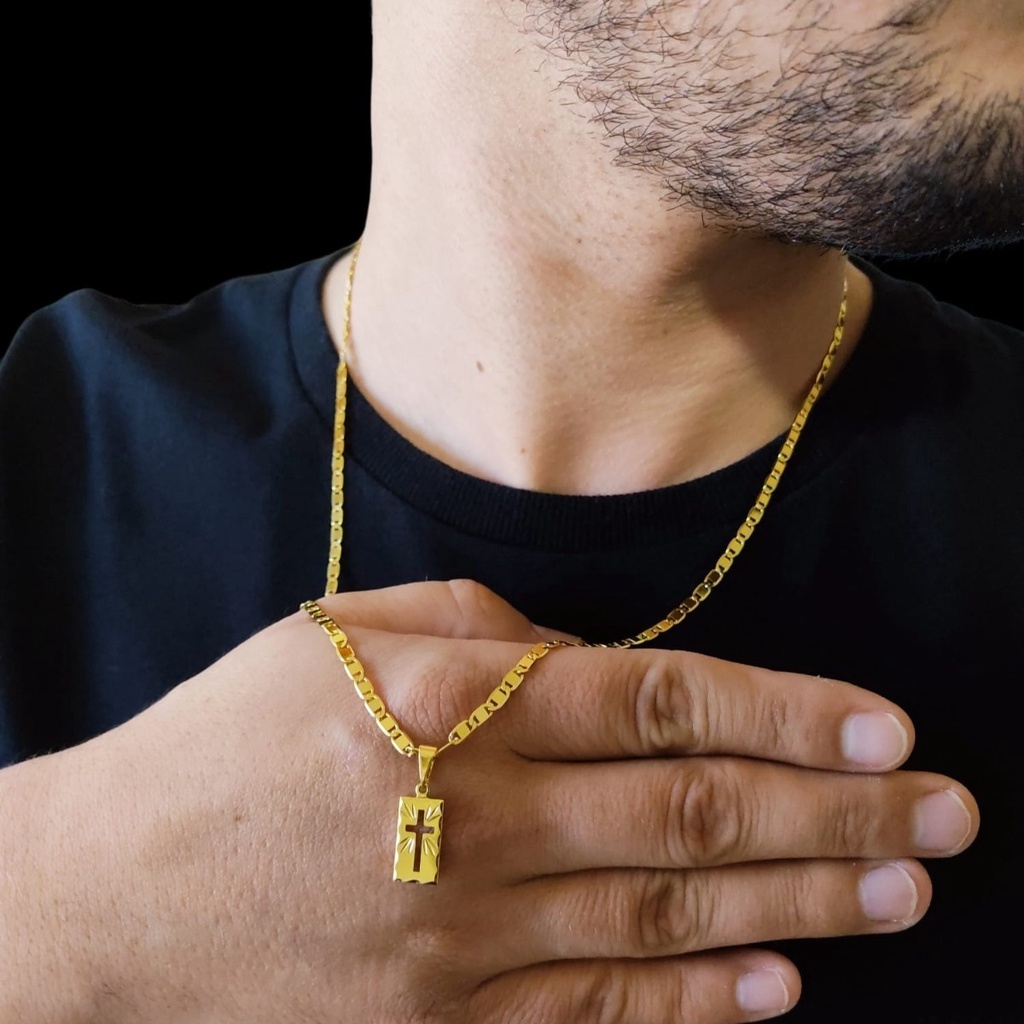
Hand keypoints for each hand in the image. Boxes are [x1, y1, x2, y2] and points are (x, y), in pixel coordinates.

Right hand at [0, 580, 977, 1023]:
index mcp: (452, 709)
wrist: (104, 906)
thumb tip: (585, 652)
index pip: (655, 698)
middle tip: (947, 814)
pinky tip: (778, 990)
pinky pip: (592, 1016)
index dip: (782, 709)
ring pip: (666, 920)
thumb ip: (472, 634)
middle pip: (690, 814)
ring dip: (797, 905)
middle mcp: (476, 822)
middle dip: (833, 811)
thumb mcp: (335, 639)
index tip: (885, 723)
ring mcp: (463, 939)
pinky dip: (694, 1007)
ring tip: (902, 889)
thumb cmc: (223, 746)